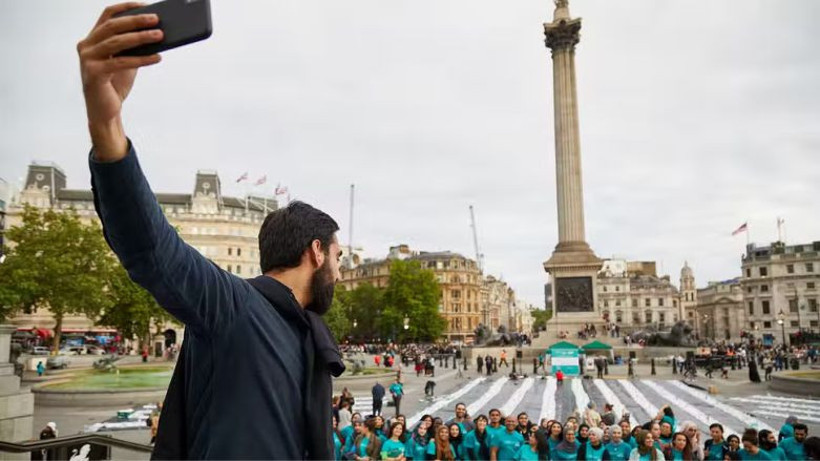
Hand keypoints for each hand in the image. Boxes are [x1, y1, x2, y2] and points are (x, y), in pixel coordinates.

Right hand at [77, 2, 163, 159]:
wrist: (105, 112)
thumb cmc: (115, 84)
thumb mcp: (125, 61)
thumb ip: (134, 47)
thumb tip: (157, 33)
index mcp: (92, 39)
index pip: (107, 15)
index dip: (126, 8)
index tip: (145, 5)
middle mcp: (86, 46)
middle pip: (113, 26)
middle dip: (136, 21)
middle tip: (156, 19)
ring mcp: (87, 59)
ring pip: (117, 42)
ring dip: (141, 38)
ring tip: (160, 35)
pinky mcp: (94, 74)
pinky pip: (121, 62)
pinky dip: (141, 59)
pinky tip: (157, 57)